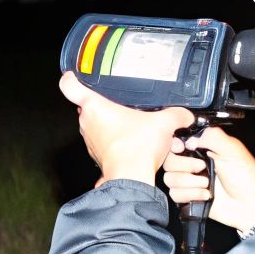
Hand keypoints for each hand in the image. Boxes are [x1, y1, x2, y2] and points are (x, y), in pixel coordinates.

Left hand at [59, 72, 193, 184]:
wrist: (132, 177)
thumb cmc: (138, 147)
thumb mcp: (164, 123)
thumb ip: (176, 115)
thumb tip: (185, 115)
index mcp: (95, 107)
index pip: (70, 87)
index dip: (71, 79)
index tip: (74, 76)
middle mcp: (87, 123)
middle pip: (90, 107)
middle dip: (108, 107)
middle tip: (127, 108)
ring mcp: (90, 141)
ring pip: (98, 127)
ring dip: (113, 127)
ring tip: (136, 129)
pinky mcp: (97, 155)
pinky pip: (104, 144)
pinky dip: (116, 142)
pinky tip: (133, 144)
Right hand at [161, 127, 254, 231]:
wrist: (250, 206)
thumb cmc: (248, 177)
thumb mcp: (233, 150)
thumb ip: (212, 137)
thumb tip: (189, 139)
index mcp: (203, 148)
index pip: (177, 141)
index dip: (175, 145)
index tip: (182, 148)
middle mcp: (193, 163)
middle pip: (169, 160)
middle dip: (185, 166)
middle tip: (203, 169)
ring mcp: (190, 181)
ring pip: (170, 178)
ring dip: (189, 183)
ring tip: (207, 185)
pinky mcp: (188, 197)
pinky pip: (174, 194)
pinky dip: (190, 195)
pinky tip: (205, 195)